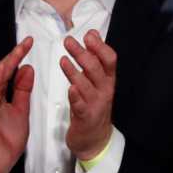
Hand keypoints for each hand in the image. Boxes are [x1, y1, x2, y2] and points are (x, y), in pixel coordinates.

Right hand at [0, 38, 34, 172]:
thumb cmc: (5, 140)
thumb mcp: (21, 110)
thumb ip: (23, 90)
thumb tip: (27, 69)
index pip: (9, 71)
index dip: (19, 56)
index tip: (30, 43)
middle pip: (2, 71)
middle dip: (14, 55)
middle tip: (27, 41)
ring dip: (7, 63)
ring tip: (18, 50)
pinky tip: (5, 69)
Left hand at [62, 30, 116, 160]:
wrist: (95, 138)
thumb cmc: (93, 105)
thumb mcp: (97, 81)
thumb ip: (95, 58)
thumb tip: (93, 34)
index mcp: (108, 79)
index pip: (109, 59)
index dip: (99, 46)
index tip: (88, 35)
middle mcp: (105, 90)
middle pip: (96, 68)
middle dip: (82, 53)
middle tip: (68, 42)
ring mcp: (96, 104)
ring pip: (86, 85)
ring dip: (74, 71)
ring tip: (63, 60)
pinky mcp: (85, 117)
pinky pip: (81, 105)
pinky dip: (76, 96)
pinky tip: (70, 89)